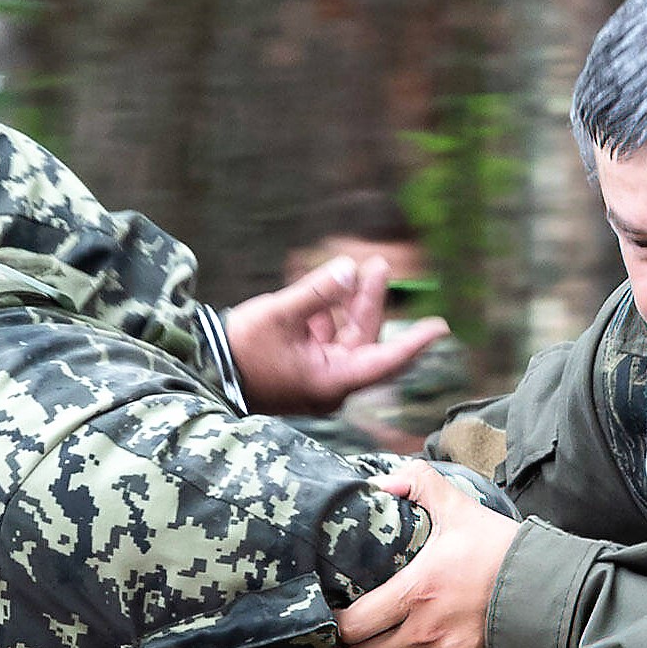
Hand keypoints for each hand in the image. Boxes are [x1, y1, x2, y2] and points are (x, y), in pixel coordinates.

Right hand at [225, 252, 448, 416]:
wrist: (206, 371)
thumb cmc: (240, 350)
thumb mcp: (279, 314)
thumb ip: (317, 292)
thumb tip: (348, 269)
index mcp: (331, 380)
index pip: (385, 361)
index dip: (414, 342)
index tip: (440, 327)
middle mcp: (330, 383)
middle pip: (364, 339)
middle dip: (370, 302)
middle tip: (379, 264)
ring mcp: (317, 377)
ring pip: (346, 336)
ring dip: (349, 304)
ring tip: (357, 269)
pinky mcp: (304, 368)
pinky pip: (326, 339)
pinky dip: (327, 315)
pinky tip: (322, 290)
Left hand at [336, 460, 512, 647]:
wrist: (550, 591)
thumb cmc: (502, 551)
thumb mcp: (462, 510)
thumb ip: (421, 485)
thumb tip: (385, 482)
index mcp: (415, 593)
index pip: (352, 626)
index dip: (337, 623)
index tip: (337, 610)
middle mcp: (424, 632)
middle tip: (355, 628)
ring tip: (395, 625)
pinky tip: (432, 630)